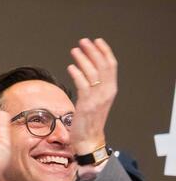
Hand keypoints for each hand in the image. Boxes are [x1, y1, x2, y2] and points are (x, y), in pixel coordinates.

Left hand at [67, 37, 116, 154]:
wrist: (89, 140)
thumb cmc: (89, 121)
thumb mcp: (95, 101)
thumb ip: (94, 87)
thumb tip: (86, 72)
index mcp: (111, 89)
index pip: (111, 65)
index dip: (104, 51)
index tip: (96, 41)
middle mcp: (107, 92)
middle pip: (102, 65)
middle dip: (93, 51)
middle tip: (83, 41)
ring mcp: (97, 98)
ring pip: (93, 72)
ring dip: (83, 59)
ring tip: (74, 50)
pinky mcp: (86, 104)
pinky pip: (83, 85)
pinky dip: (77, 74)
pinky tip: (70, 66)